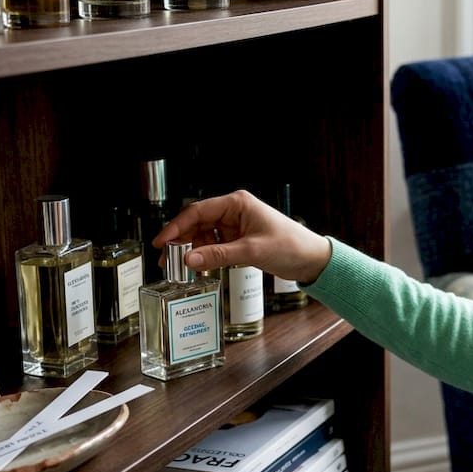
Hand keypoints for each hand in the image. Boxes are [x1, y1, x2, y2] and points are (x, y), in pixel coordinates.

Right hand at [153, 190, 332, 284]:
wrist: (311, 260)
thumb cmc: (290, 246)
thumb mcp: (252, 251)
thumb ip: (219, 256)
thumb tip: (189, 259)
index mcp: (236, 204)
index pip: (198, 212)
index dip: (176, 227)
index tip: (161, 242)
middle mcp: (233, 212)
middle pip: (196, 223)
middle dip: (180, 241)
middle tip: (165, 259)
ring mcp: (235, 226)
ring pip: (203, 236)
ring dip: (190, 250)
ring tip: (178, 267)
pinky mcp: (238, 240)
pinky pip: (214, 246)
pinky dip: (204, 256)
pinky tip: (197, 267)